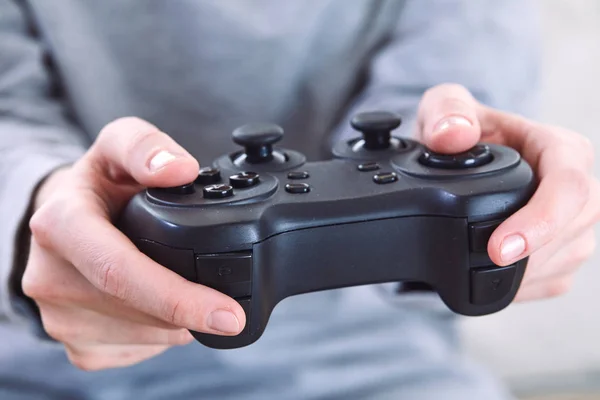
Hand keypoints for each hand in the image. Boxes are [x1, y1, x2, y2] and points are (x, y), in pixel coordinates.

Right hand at [23, 117, 245, 370]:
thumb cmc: (100, 183)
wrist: (65, 218)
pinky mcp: (76, 344)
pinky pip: (136, 350)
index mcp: (61, 225)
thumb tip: (180, 169)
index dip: (178, 297)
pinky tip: (163, 307)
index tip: (227, 313)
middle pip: (138, 311)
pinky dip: (164, 334)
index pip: (120, 272)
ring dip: (179, 324)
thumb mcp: (119, 144)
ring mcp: (59, 318)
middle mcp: (51, 277)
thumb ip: (146, 146)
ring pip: (142, 336)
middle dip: (191, 312)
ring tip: (187, 290)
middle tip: (229, 308)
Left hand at [416, 84, 599, 301]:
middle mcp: (576, 186)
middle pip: (573, 227)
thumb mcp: (443, 107)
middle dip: (528, 254)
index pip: (568, 185)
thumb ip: (446, 111)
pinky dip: (521, 285)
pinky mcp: (563, 252)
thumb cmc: (458, 133)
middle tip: (482, 265)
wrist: (454, 164)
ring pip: (566, 258)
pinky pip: (552, 279)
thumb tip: (453, 135)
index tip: (500, 248)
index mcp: (557, 147)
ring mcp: (574, 223)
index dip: (540, 219)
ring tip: (478, 265)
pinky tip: (492, 275)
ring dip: (523, 272)